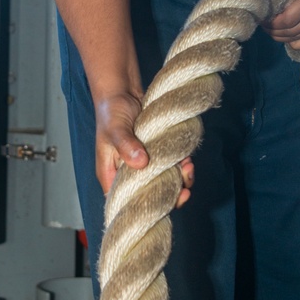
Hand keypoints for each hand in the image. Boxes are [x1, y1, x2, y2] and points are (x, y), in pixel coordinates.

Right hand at [94, 90, 192, 205]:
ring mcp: (144, 165)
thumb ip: (126, 145)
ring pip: (164, 182)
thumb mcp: (115, 127)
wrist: (122, 91)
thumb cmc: (111, 111)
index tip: (167, 202)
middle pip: (151, 196)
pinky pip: (171, 166)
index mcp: (112, 175)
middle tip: (184, 187)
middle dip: (171, 194)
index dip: (147, 207)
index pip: (128, 202)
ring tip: (188, 167)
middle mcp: (128, 174)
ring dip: (180, 179)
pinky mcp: (156, 154)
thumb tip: (141, 162)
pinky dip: (181, 165)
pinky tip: (188, 158)